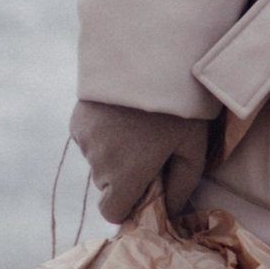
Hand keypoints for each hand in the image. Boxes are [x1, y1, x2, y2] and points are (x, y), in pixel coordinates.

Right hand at [69, 98, 217, 229]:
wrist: (148, 56)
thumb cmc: (180, 106)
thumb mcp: (193, 147)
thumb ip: (182, 185)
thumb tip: (170, 210)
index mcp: (126, 176)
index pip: (112, 212)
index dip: (129, 205)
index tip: (146, 188)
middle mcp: (99, 163)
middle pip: (108, 186)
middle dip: (125, 176)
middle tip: (149, 148)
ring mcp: (85, 141)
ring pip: (98, 162)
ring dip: (113, 154)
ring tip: (137, 127)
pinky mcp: (77, 121)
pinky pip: (89, 141)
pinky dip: (102, 136)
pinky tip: (121, 115)